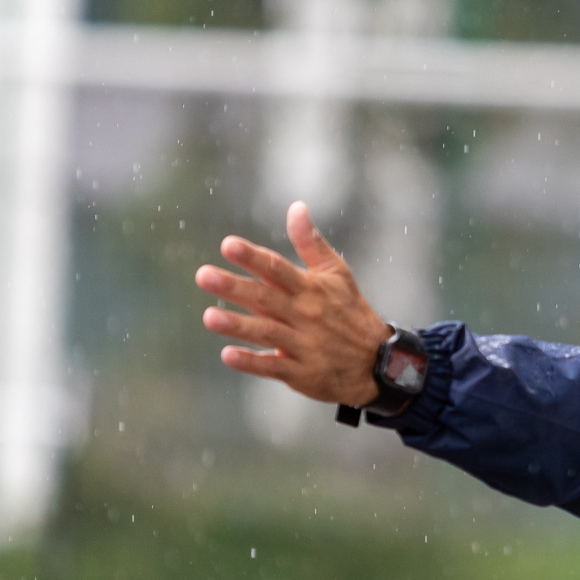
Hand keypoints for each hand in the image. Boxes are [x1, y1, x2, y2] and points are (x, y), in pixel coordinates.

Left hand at [195, 201, 388, 405]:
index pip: (278, 269)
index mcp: (311, 289)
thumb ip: (311, 243)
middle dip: (234, 287)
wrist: (376, 362)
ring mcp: (304, 345)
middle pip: (266, 298)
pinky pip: (274, 367)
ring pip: (266, 332)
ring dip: (237, 325)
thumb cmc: (350, 312)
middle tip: (203, 275)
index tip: (228, 245)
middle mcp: (306, 315)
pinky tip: (228, 355)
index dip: (253, 257)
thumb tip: (296, 207)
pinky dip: (252, 362)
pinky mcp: (301, 372)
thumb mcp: (337, 273)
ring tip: (208, 317)